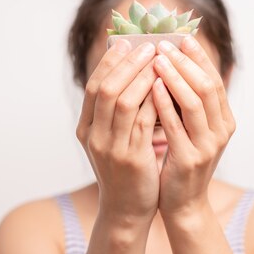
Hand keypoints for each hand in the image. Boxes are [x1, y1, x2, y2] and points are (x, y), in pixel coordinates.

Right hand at [76, 39, 160, 224]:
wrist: (126, 210)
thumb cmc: (124, 170)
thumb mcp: (112, 139)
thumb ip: (115, 112)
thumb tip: (132, 73)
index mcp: (86, 129)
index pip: (93, 86)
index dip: (110, 62)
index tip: (127, 43)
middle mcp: (93, 136)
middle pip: (105, 89)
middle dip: (127, 64)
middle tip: (148, 46)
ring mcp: (110, 149)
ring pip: (123, 102)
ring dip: (142, 77)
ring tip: (160, 61)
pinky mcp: (131, 159)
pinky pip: (143, 122)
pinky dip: (155, 101)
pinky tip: (167, 88)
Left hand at [152, 36, 236, 217]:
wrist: (183, 203)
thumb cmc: (182, 161)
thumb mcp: (191, 129)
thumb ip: (188, 103)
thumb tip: (173, 65)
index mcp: (224, 121)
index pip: (214, 80)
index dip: (199, 57)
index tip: (182, 37)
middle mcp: (222, 131)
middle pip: (208, 86)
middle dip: (186, 62)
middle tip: (165, 42)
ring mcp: (208, 146)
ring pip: (195, 102)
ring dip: (175, 77)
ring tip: (156, 58)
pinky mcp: (190, 159)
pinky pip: (176, 125)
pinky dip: (164, 103)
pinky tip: (151, 87)